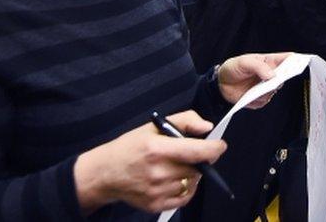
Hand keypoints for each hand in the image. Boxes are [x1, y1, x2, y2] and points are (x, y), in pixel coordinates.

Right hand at [73, 110, 224, 214]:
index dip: (215, 148)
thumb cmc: (130, 147)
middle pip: (198, 167)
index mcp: (158, 149)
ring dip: (192, 174)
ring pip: (193, 182)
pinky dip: (185, 188)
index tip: (219, 145)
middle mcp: (158, 172)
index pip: (198, 151)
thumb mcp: (154, 126)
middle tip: (187, 154)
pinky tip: (173, 179)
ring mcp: (157, 191)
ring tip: (175, 166)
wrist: (105, 173)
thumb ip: (185, 121)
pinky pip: (185, 197)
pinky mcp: (156, 205)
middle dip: (200, 159)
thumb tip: (207, 127)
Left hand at [217, 52, 290, 105]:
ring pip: (275, 90)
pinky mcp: (260, 99)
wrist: (220, 84)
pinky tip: (248, 95)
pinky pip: (264, 100)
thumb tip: (272, 76)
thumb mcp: (243, 62)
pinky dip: (257, 99)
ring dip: (265, 89)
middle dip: (280, 78)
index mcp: (269, 62)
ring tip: (253, 87)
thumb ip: (258, 67)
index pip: (287, 59)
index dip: (297, 60)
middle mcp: (271, 74)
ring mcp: (266, 87)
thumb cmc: (233, 68)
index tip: (303, 61)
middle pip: (285, 76)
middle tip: (271, 78)